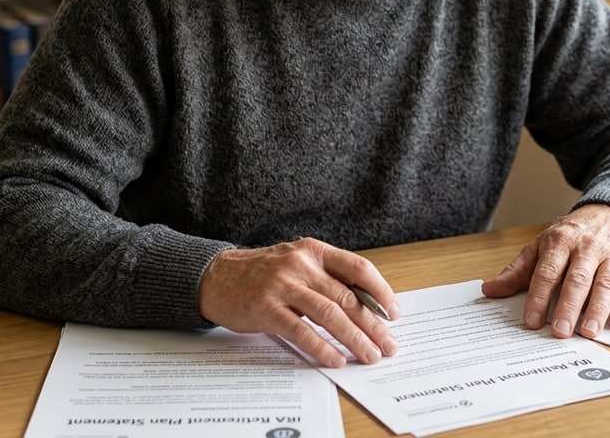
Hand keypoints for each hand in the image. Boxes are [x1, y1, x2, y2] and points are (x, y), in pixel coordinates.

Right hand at [198, 238, 399, 367]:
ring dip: (355, 338)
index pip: (358, 268)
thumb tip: (365, 307)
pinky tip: (335, 359)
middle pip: (348, 297)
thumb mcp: (297, 263)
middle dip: (373, 325)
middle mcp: (301, 264)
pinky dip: (322, 347)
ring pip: (330, 314)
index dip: (381, 291)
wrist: (215, 276)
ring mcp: (283, 285)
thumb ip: (326, 278)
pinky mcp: (267, 308)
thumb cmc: (261, 273)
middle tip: (388, 345)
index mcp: (314, 250)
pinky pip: (301, 331)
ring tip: (369, 355)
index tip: (394, 313)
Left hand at [481, 204, 609, 338]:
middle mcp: (587, 248)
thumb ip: (517, 270)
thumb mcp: (542, 245)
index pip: (547, 272)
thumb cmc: (574, 233)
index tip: (532, 321)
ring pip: (604, 284)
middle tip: (560, 331)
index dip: (539, 297)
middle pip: (577, 280)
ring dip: (597, 310)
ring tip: (588, 332)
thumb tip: (490, 290)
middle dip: (568, 306)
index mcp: (560, 242)